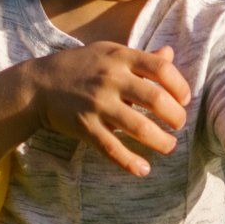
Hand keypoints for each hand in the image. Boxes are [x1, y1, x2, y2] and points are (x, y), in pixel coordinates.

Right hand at [27, 42, 190, 177]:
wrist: (39, 84)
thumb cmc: (81, 67)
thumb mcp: (109, 53)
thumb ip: (141, 58)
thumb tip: (170, 53)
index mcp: (120, 58)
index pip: (161, 68)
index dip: (179, 85)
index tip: (185, 99)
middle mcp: (110, 79)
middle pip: (156, 99)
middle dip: (175, 117)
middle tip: (179, 125)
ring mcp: (97, 104)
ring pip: (139, 128)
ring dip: (161, 142)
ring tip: (169, 146)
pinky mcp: (84, 126)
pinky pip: (112, 148)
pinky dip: (130, 162)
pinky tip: (143, 169)